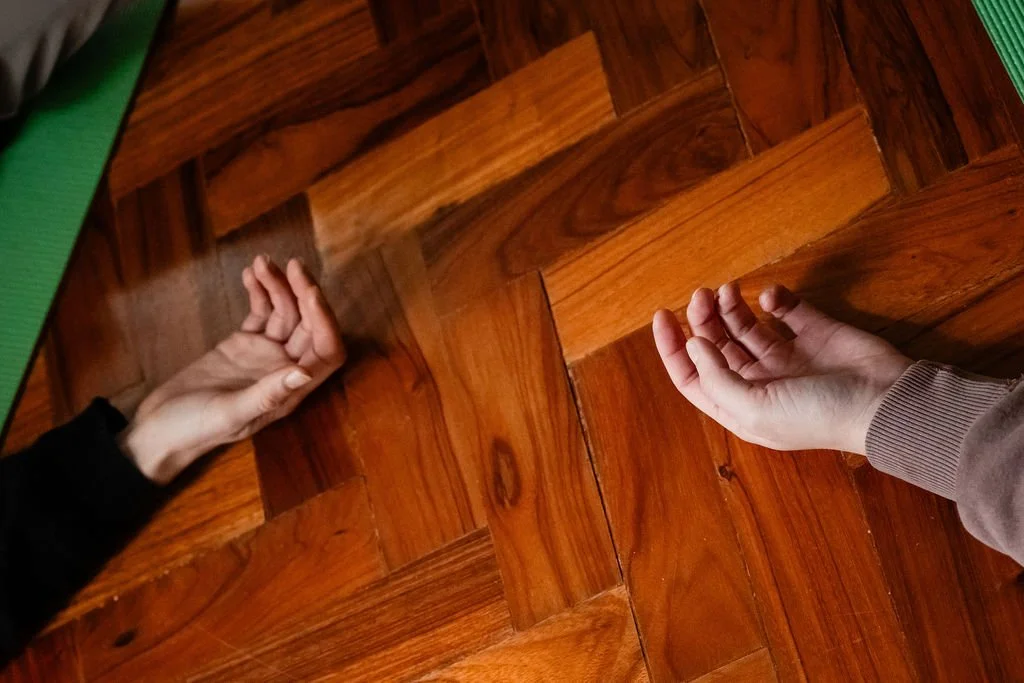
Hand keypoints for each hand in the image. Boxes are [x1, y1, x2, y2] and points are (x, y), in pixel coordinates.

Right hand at [120, 256, 345, 483]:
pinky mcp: (243, 344)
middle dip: (305, 294)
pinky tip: (251, 273)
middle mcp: (284, 369)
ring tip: (263, 261)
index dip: (325, 323)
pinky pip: (261, 312)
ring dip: (279, 286)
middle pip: (310, 326)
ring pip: (286, 313)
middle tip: (292, 264)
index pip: (327, 352)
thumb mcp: (229, 414)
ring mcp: (265, 355)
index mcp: (291, 390)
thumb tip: (304, 374)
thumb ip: (267, 395)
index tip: (310, 294)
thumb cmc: (192, 431)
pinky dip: (260, 292)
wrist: (157, 429)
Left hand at [652, 283, 911, 454]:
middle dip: (702, 319)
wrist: (885, 402)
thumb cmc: (818, 415)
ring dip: (729, 306)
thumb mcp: (756, 409)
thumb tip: (693, 345)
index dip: (673, 348)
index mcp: (741, 406)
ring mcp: (787, 357)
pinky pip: (784, 309)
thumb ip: (718, 378)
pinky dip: (773, 299)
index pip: (693, 376)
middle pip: (716, 345)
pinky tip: (771, 298)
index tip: (662, 315)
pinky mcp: (814, 332)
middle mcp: (759, 382)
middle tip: (702, 293)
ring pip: (744, 325)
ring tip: (726, 290)